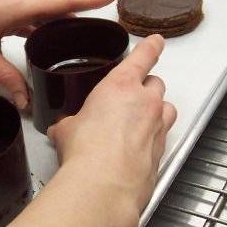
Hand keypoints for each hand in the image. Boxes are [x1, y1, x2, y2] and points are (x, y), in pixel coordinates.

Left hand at [0, 0, 117, 108]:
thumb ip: (6, 76)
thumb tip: (24, 100)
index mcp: (20, 5)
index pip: (64, 2)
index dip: (90, 0)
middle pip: (58, 8)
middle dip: (80, 17)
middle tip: (99, 32)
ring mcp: (11, 2)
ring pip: (43, 13)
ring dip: (59, 24)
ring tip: (76, 41)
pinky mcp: (3, 8)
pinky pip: (30, 17)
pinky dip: (40, 27)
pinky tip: (42, 42)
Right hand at [48, 34, 176, 211]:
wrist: (104, 185)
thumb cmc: (86, 151)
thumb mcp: (66, 131)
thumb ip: (67, 126)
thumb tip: (59, 131)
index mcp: (120, 86)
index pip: (143, 57)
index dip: (151, 46)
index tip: (157, 41)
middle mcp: (144, 102)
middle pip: (157, 83)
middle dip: (147, 86)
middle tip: (132, 96)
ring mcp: (157, 127)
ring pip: (167, 107)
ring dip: (157, 109)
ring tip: (141, 119)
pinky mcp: (162, 151)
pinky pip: (164, 135)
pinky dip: (154, 137)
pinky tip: (136, 148)